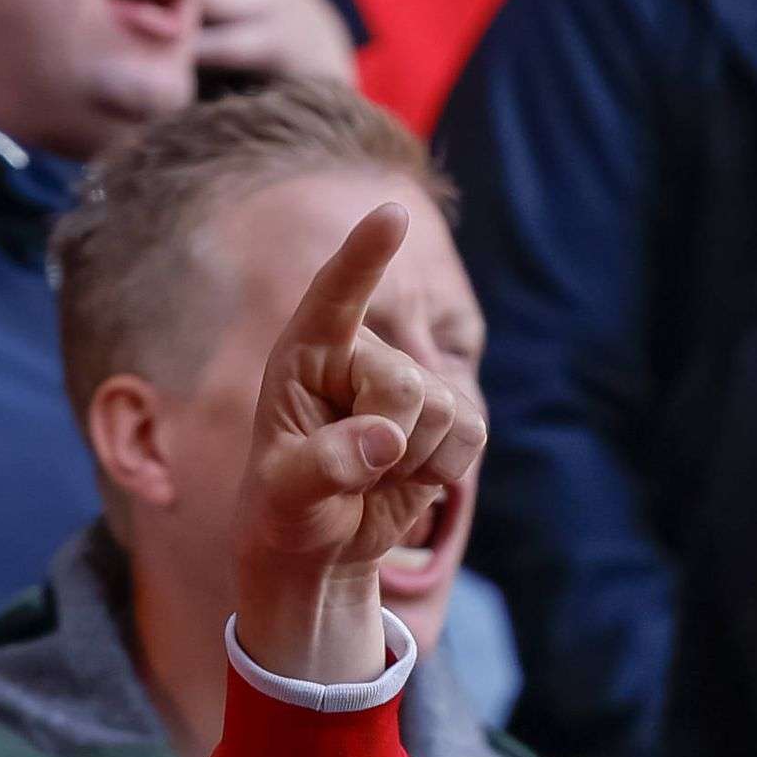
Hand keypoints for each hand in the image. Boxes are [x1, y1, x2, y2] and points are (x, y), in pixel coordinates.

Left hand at [229, 200, 478, 687]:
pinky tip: (406, 476)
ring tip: (372, 473)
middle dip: (385, 437)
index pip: (335, 298)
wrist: (321, 541)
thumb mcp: (285, 495)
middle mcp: (360, 356)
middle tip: (349, 470)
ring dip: (412, 460)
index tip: (390, 215)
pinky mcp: (451, 413)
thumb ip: (323, 466)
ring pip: (443, 410)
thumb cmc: (285, 508)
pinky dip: (442, 472)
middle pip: (404, 382)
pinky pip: (470, 436)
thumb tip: (385, 441)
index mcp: (304, 357)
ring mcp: (411, 381)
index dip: (364, 257)